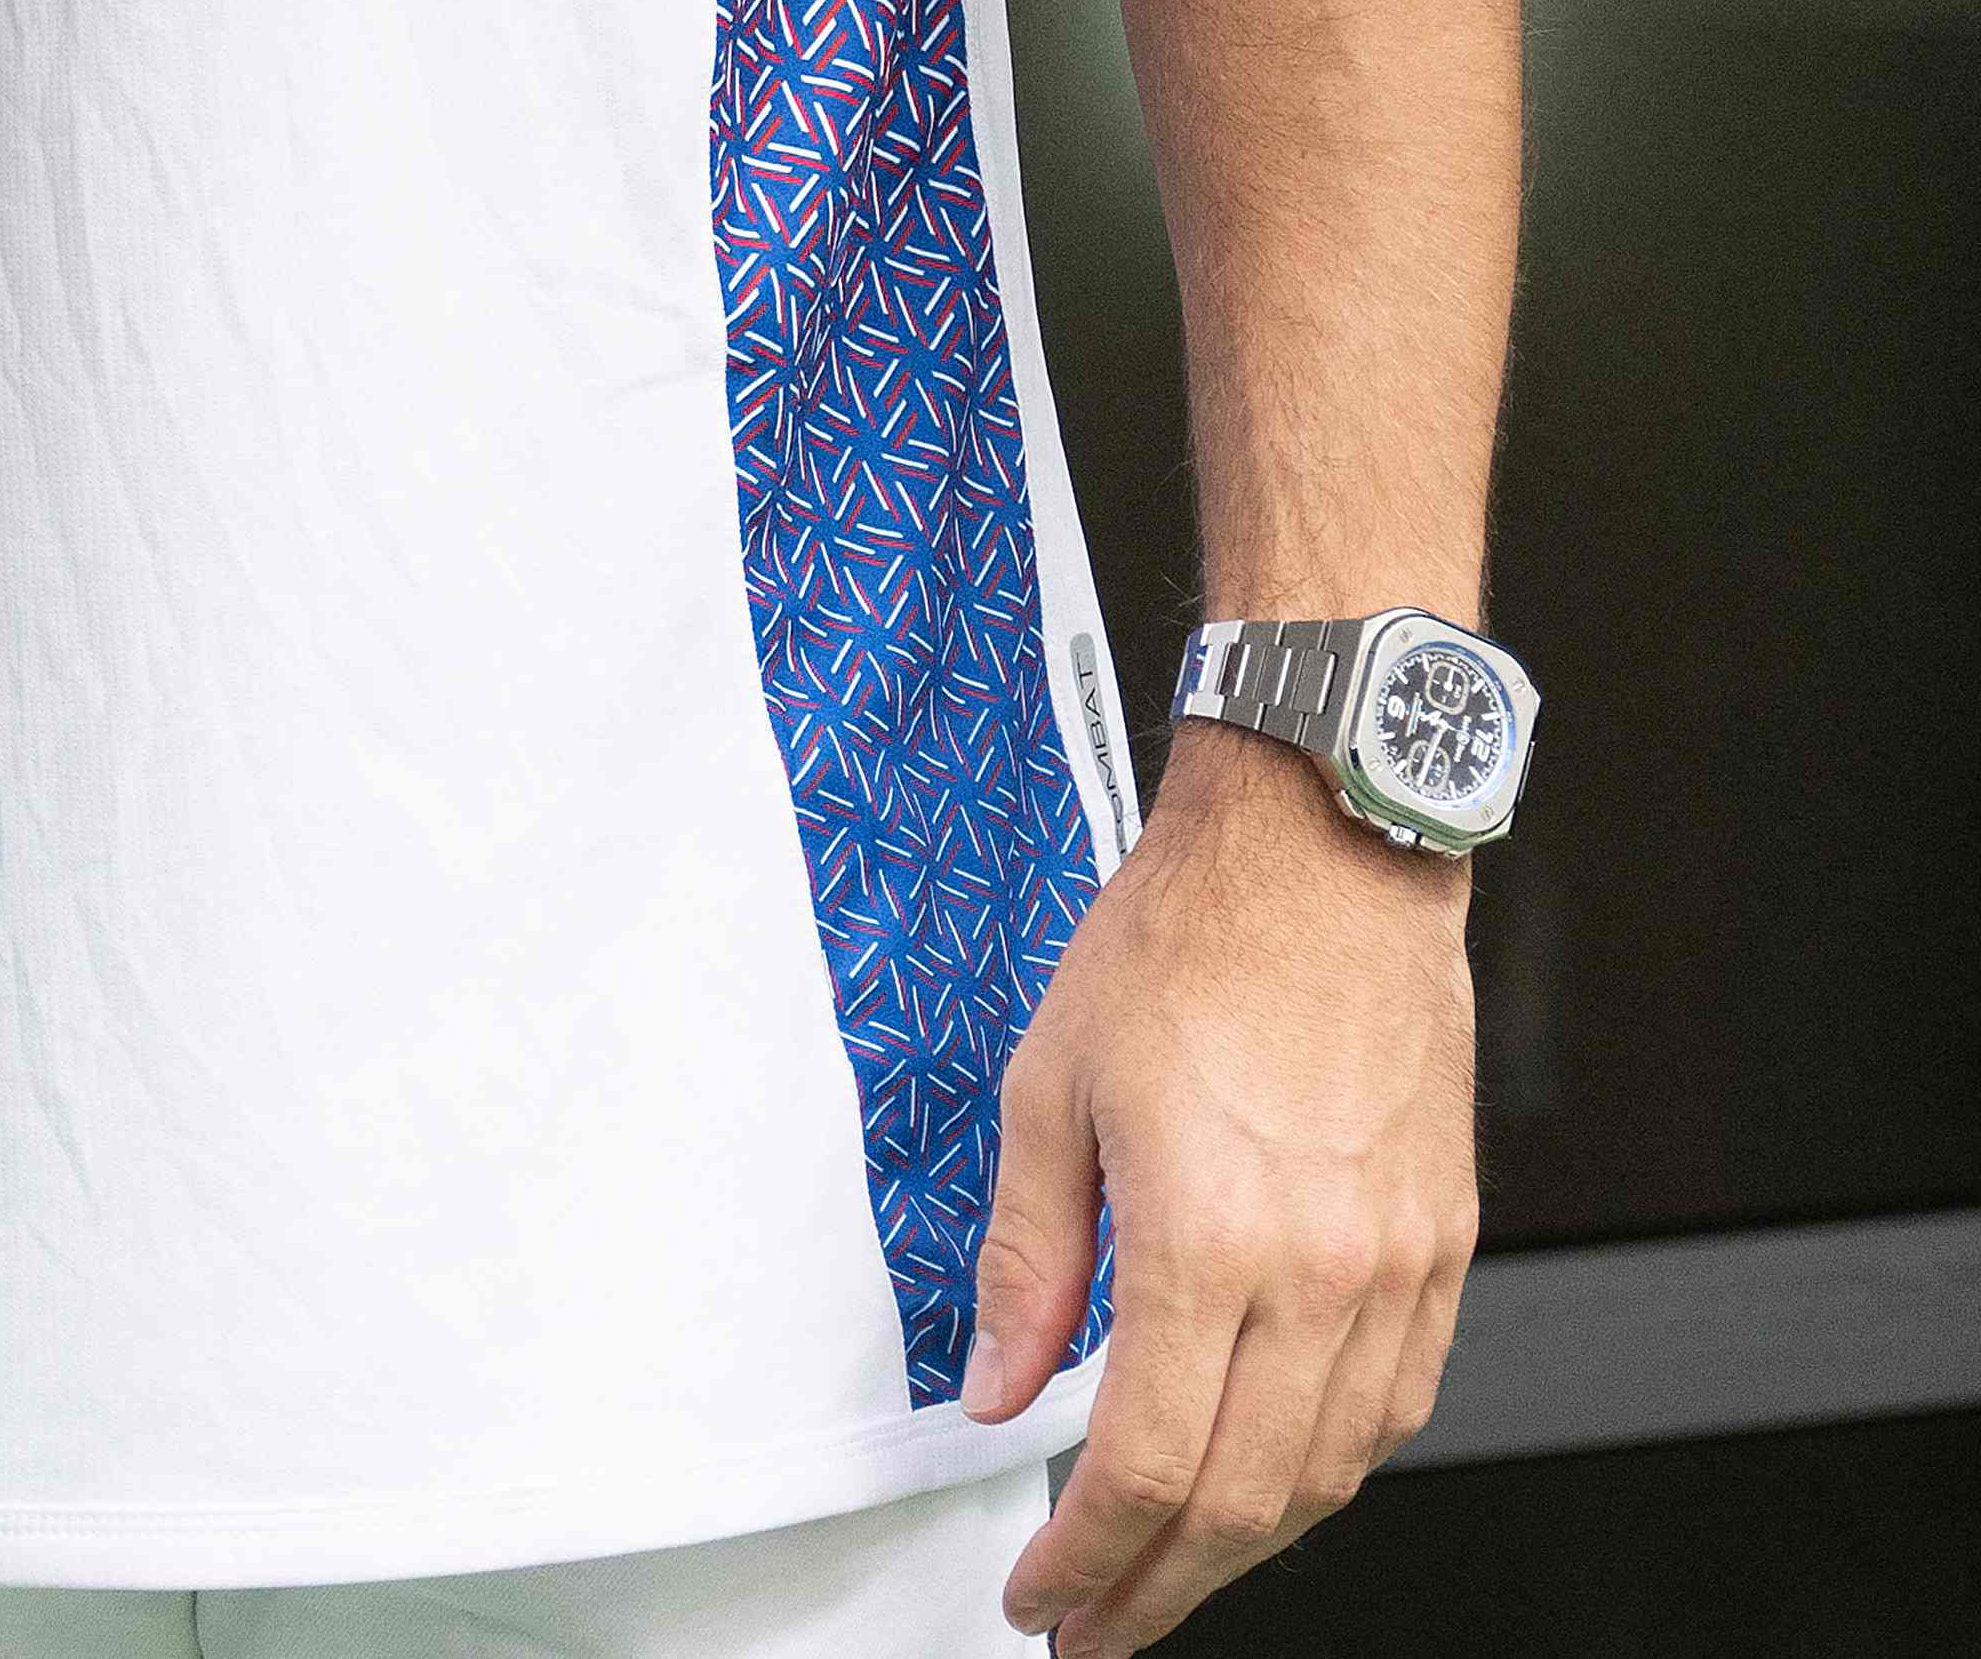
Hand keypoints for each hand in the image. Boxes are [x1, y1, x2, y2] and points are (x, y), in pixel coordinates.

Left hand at [968, 737, 1478, 1647]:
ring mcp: (1399, 1272)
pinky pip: (1392, 1409)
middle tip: (1093, 1626)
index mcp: (1213, 1242)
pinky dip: (1324, 1472)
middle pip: (1245, 1500)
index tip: (1043, 1600)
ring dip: (1246, 1549)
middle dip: (1160, 1587)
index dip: (1091, 1558)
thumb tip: (1000, 1386)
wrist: (1326, 861)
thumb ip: (1028, 1261)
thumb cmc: (1186, 948)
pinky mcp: (1443, 1252)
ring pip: (1329, 1472)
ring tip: (1166, 1576)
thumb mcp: (1048, 1091)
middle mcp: (1324, 1277)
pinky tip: (1268, 1485)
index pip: (1150, 1464)